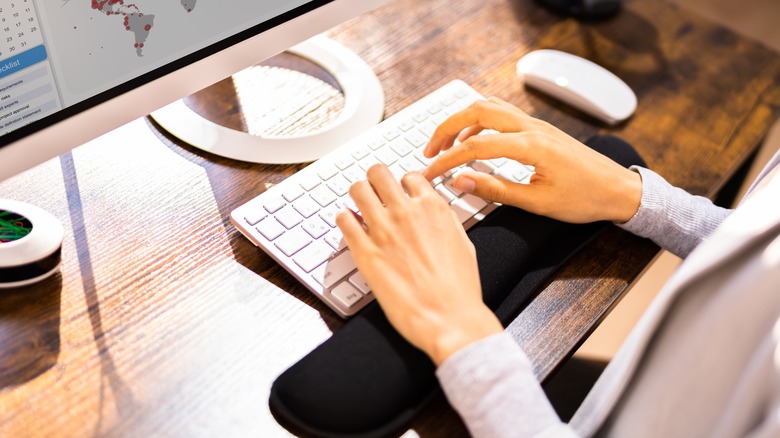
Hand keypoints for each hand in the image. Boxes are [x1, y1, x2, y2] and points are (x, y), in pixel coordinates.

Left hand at [336, 165, 502, 364]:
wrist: (449, 319)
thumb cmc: (459, 289)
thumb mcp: (463, 243)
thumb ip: (445, 221)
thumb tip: (434, 211)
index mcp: (433, 208)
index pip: (409, 176)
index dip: (402, 184)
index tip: (398, 193)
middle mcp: (406, 213)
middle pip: (379, 173)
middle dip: (375, 180)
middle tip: (374, 191)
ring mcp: (383, 231)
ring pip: (358, 190)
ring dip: (358, 195)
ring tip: (359, 205)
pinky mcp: (365, 253)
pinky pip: (344, 220)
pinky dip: (344, 219)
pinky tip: (350, 226)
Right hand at [422, 98, 641, 223]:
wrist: (619, 190)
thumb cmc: (585, 199)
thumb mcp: (537, 203)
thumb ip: (496, 190)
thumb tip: (461, 182)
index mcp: (532, 146)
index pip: (476, 146)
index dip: (447, 159)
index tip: (429, 173)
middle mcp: (532, 127)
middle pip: (477, 111)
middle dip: (447, 127)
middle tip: (429, 150)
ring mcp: (537, 124)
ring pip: (489, 106)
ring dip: (462, 120)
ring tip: (445, 143)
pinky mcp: (539, 128)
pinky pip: (502, 112)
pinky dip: (480, 120)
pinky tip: (473, 137)